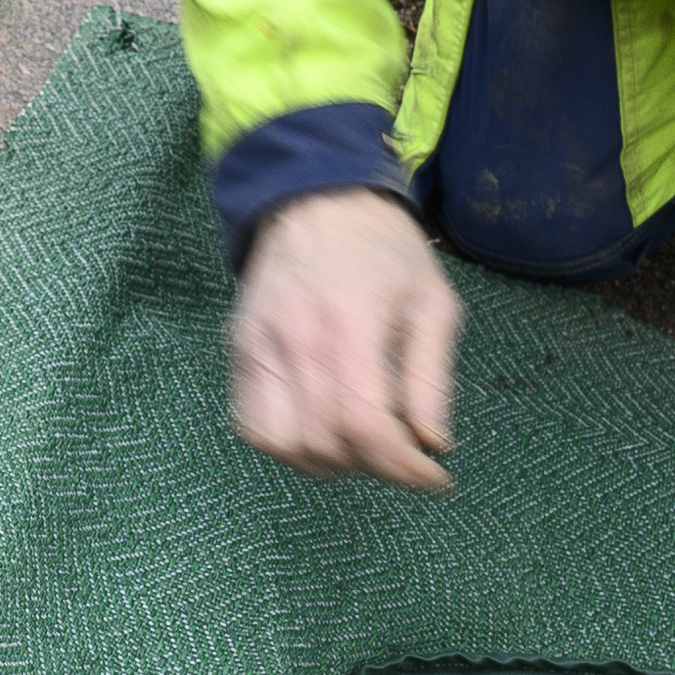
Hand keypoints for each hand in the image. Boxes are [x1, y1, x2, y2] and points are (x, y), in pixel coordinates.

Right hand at [226, 191, 460, 491]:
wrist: (315, 198)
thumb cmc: (385, 249)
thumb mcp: (433, 302)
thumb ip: (433, 378)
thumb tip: (431, 444)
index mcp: (350, 325)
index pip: (364, 426)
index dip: (404, 468)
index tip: (436, 477)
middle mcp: (295, 340)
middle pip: (325, 444)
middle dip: (375, 467)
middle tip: (403, 453)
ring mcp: (257, 347)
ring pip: (282, 446)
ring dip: (328, 462)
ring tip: (360, 443)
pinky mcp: (238, 351)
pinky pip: (251, 426)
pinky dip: (287, 446)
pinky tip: (319, 427)